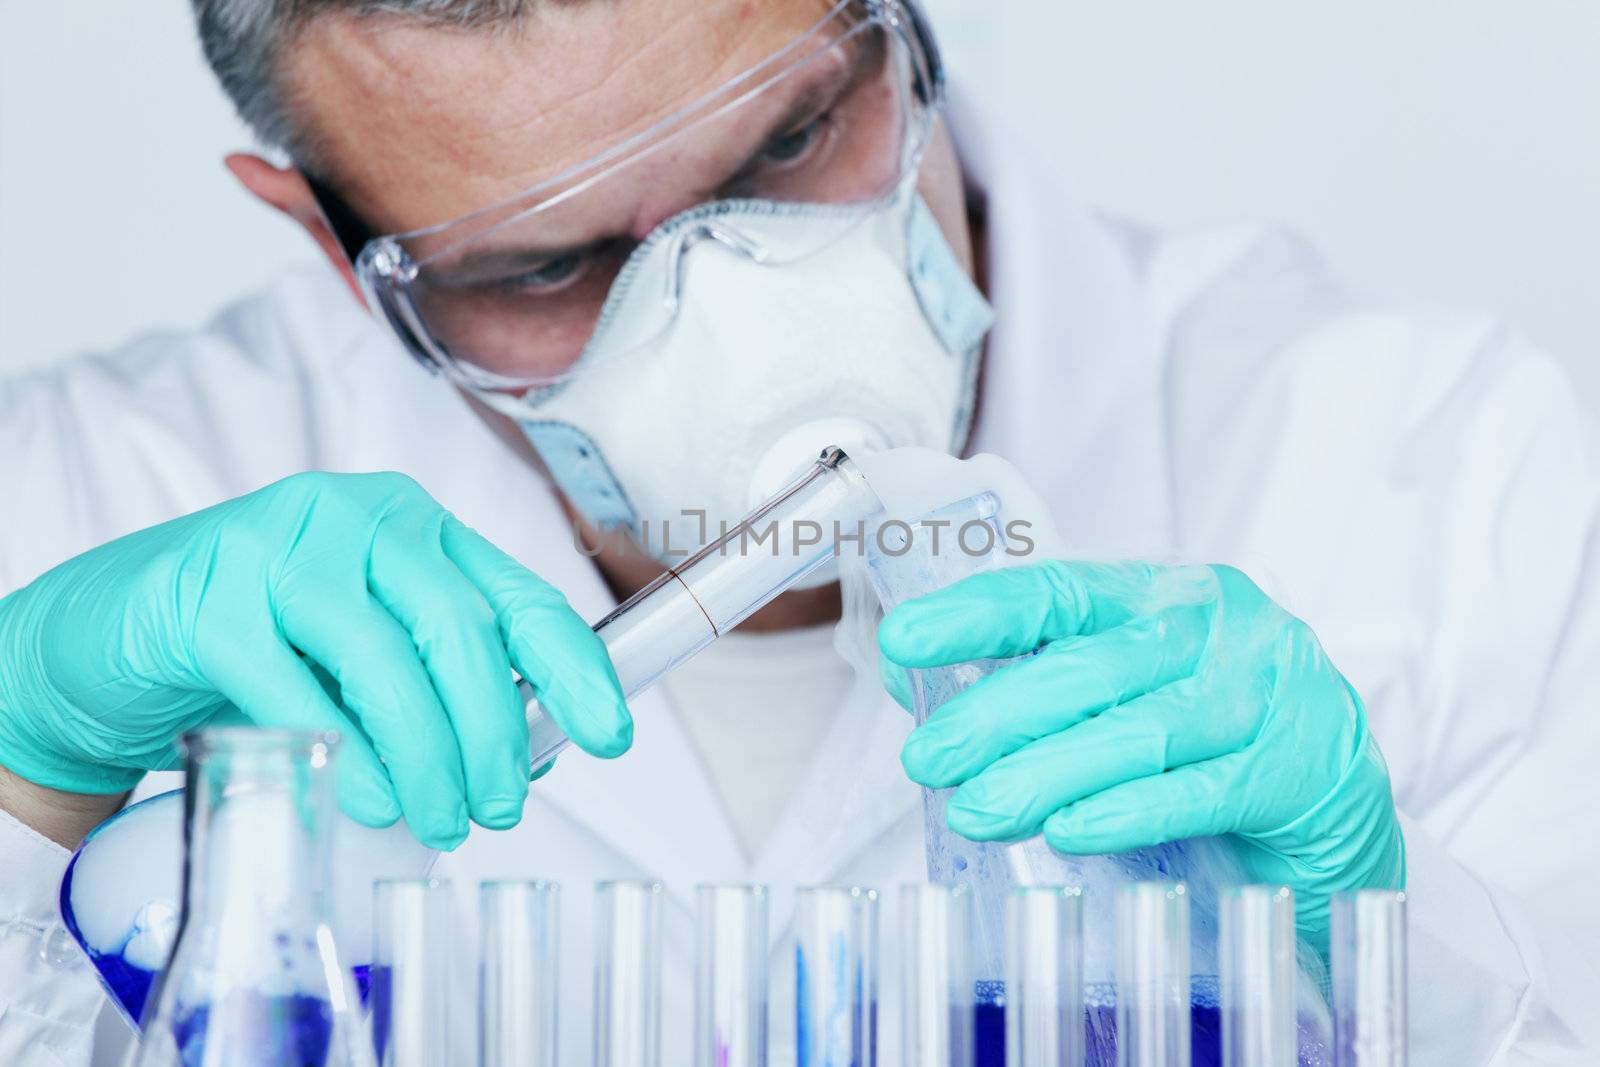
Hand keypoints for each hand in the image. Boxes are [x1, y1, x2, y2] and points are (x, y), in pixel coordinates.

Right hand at [0, 471, 630, 849]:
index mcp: (416, 530)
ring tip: (441, 818)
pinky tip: (362, 798)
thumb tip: (524, 753)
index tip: (611, 734)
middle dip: (494, 731)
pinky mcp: (210, 600)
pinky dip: (340, 752)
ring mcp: (281, 550)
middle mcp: (360, 522)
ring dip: (426, 753)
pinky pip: (294, 686)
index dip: (575, 667)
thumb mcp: (365, 652)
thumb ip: (436, 681)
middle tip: (498, 806)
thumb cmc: (262, 643)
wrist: (115, 633)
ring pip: (384, 656)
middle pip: (460, 626)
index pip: (520, 594)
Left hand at [880, 561, 1403, 936]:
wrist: (1339, 817)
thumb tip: (918, 692)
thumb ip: (1034, 690)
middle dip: (997, 713)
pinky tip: (1070, 831)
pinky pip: (1202, 791)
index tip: (907, 639)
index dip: (980, 615)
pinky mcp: (1303, 770)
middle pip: (1093, 666)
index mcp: (1167, 596)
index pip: (1061, 593)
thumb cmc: (1214, 748)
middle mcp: (1222, 629)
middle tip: (928, 758)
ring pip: (1140, 730)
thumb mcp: (1121, 704)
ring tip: (979, 810)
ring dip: (1047, 773)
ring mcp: (1269, 694)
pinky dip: (1130, 812)